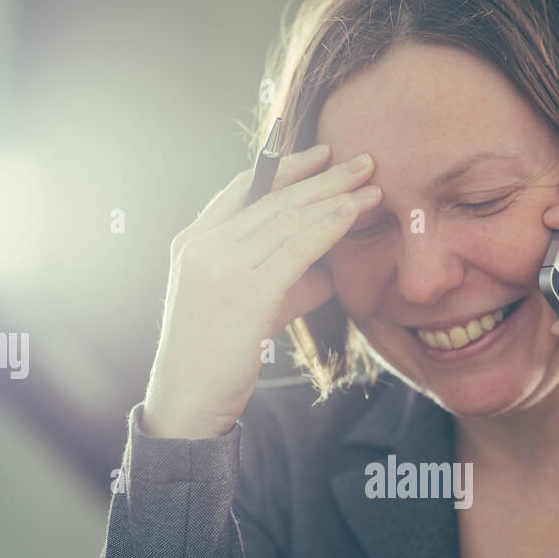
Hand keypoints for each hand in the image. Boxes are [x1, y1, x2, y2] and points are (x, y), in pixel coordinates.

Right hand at [142, 144, 380, 438]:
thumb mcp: (246, 310)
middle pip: (273, 198)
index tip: (323, 154)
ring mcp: (220, 265)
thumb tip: (324, 274)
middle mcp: (203, 245)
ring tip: (371, 185)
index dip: (286, 167)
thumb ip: (283, 285)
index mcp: (192, 241)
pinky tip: (355, 213)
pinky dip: (329, 226)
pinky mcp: (245, 291)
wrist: (187, 403)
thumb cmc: (215, 361)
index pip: (243, 188)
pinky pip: (296, 248)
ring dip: (335, 198)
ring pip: (288, 218)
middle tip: (362, 161)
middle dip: (323, 177)